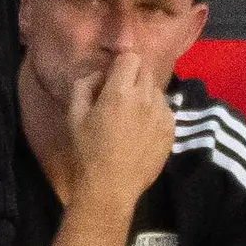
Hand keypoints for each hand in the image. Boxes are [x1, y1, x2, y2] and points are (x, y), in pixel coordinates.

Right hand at [66, 46, 175, 213]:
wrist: (110, 187)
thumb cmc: (87, 151)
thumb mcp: (74, 116)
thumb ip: (83, 86)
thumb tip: (98, 74)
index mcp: (119, 92)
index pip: (131, 57)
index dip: (121, 64)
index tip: (113, 75)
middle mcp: (145, 98)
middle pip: (146, 71)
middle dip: (133, 77)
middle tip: (120, 95)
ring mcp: (162, 114)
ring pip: (156, 90)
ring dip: (145, 95)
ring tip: (133, 115)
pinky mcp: (171, 130)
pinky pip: (165, 109)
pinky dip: (155, 112)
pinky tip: (143, 130)